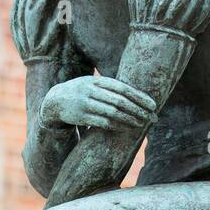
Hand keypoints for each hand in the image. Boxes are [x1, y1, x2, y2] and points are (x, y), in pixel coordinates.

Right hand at [40, 76, 157, 130]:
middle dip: (138, 110)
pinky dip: (117, 126)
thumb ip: (111, 87)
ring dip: (129, 119)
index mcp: (97, 80)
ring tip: (142, 124)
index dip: (139, 97)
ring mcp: (85, 104)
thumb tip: (138, 93)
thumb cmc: (82, 92)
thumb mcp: (94, 83)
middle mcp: (91, 91)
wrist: (56, 100)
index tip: (153, 105)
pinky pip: (103, 123)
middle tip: (152, 117)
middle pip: (120, 101)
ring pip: (112, 113)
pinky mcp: (81, 117)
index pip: (123, 88)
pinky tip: (127, 128)